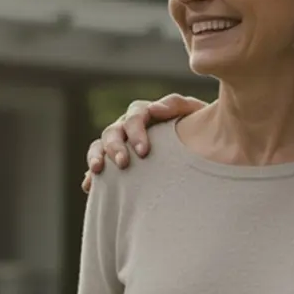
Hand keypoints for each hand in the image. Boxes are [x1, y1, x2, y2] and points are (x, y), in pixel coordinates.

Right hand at [81, 93, 207, 191]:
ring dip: (97, 156)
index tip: (143, 152)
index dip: (136, 132)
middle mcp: (128, 127)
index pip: (135, 116)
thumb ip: (177, 106)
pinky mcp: (114, 164)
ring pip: (100, 145)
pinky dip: (92, 175)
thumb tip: (154, 109)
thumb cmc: (199, 131)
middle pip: (113, 131)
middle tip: (122, 163)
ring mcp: (119, 145)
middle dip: (115, 147)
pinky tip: (89, 186)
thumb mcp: (194, 114)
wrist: (204, 150)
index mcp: (147, 114)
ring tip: (97, 171)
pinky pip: (98, 167)